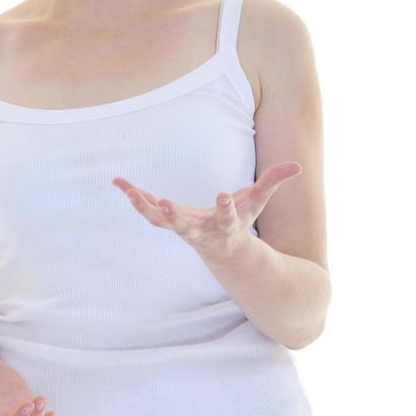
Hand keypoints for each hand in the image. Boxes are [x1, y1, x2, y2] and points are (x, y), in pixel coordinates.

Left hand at [112, 161, 301, 258]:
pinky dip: (132, 196)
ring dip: (144, 207)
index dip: (226, 207)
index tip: (223, 195)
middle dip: (174, 218)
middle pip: (185, 227)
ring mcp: (180, 228)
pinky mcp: (166, 221)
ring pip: (159, 222)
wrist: (222, 250)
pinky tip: (117, 181)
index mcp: (225, 225)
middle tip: (163, 205)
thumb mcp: (258, 202)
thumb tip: (298, 166)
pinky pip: (146, 209)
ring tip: (129, 191)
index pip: (227, 216)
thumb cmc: (241, 220)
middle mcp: (200, 231)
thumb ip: (273, 182)